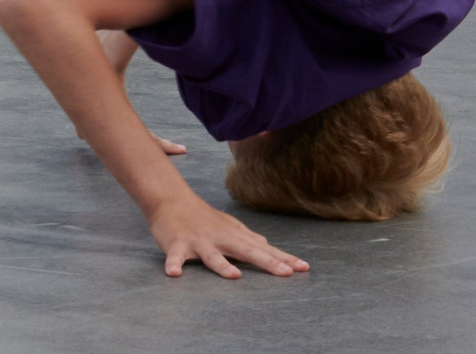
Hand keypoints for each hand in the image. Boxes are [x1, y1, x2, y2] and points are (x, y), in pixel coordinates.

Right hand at [144, 189, 310, 280]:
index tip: (304, 268)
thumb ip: (247, 237)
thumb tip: (267, 243)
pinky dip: (173, 264)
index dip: (283, 258)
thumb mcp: (228, 225)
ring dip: (222, 265)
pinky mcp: (178, 244)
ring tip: (234, 276)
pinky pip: (175, 257)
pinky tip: (174, 273)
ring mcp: (199, 241)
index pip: (263, 249)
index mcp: (234, 236)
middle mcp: (221, 238)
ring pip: (212, 256)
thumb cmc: (202, 216)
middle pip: (246, 252)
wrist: (170, 199)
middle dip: (267, 262)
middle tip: (287, 273)